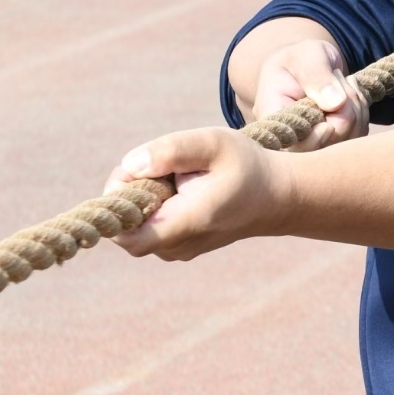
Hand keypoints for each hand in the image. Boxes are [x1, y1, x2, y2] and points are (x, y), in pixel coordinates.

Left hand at [104, 125, 283, 257]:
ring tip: (176, 177)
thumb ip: (170, 151)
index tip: (133, 174)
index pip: (129, 237)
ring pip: (136, 227)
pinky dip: (153, 204)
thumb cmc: (245, 167)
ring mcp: (178, 251)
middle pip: (126, 228)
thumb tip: (130, 165)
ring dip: (143, 197)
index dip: (117, 206)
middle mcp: (180, 245)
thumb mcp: (212, 143)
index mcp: (188, 222)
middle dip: (129, 193)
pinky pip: (147, 227)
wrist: (276, 198)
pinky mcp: (177, 247)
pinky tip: (179, 188)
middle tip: (159, 165)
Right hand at [224, 27, 358, 137]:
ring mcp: (315, 142)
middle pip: (325, 145)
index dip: (315, 140)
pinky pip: (357, 134)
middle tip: (342, 80)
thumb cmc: (301, 58)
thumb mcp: (306, 56)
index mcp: (275, 118)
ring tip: (343, 81)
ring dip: (355, 108)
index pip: (292, 145)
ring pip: (346, 139)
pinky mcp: (334, 141)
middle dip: (344, 113)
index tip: (329, 123)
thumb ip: (317, 75)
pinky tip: (350, 91)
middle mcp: (293, 137)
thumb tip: (336, 103)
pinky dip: (361, 111)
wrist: (310, 64)